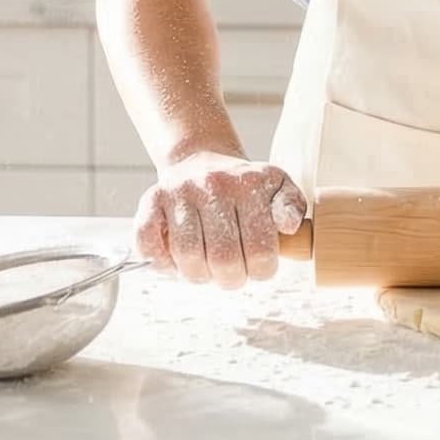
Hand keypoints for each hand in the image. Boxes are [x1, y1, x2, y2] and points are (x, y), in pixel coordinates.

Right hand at [132, 152, 307, 288]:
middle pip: (223, 259)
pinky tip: (176, 260)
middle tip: (231, 274)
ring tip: (206, 268)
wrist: (201, 160)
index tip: (256, 267)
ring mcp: (180, 192)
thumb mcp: (277, 188)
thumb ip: (291, 206)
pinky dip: (161, 262)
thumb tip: (289, 226)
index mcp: (249, 185)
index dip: (260, 272)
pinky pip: (148, 243)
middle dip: (230, 279)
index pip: (260, 251)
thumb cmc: (242, 186)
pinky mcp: (151, 200)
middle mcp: (213, 185)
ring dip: (197, 275)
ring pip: (187, 257)